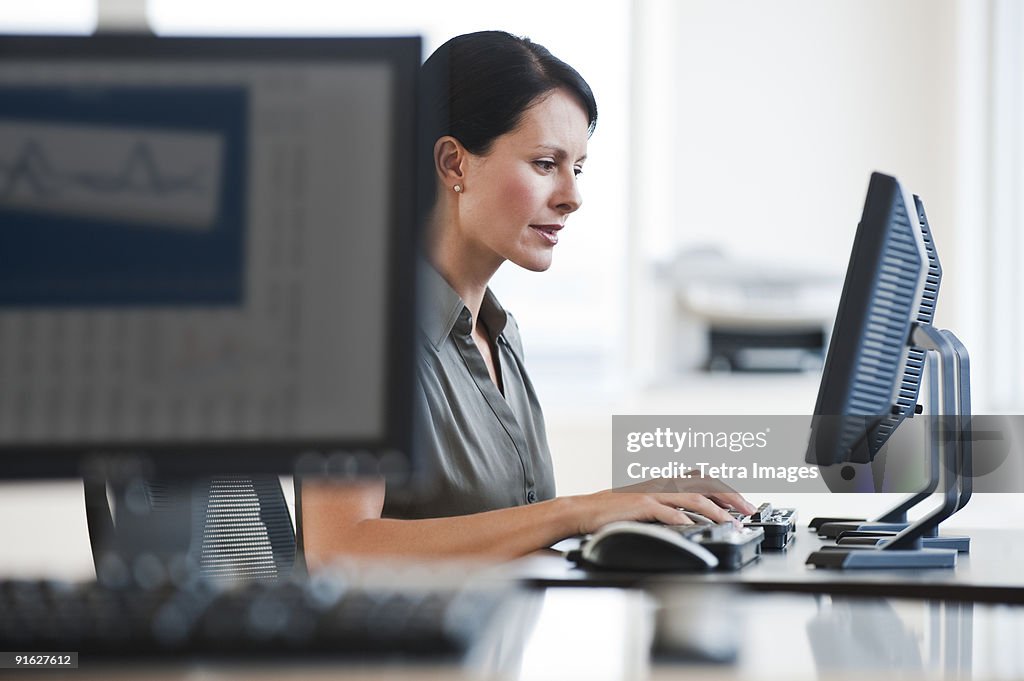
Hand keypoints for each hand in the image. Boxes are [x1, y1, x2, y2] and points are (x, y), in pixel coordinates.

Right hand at [570, 474, 755, 535]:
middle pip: (704, 484)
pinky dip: (684, 520)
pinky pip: (668, 513)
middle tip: (749, 511)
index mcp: (665, 482)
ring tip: (731, 522)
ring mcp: (652, 493)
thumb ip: (669, 506)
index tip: (745, 504)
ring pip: (692, 497)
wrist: (585, 510)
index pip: (703, 479)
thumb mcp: (646, 503)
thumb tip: (695, 518)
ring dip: (715, 510)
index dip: (727, 489)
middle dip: (730, 497)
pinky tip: (696, 528)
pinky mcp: (641, 506)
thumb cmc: (614, 511)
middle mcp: (662, 483)